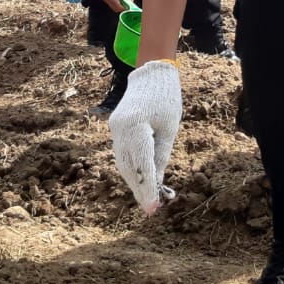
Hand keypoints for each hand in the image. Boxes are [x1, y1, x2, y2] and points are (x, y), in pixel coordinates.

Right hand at [109, 60, 182, 214]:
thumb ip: (161, 157)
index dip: (147, 189)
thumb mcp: (169, 129)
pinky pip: (121, 154)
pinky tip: (140, 181)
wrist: (150, 73)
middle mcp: (120, 129)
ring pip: (122, 163)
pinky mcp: (115, 128)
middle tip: (151, 210)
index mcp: (135, 127)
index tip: (153, 208)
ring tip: (148, 200)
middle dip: (139, 190)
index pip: (141, 165)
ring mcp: (114, 129)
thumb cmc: (166, 99)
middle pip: (128, 168)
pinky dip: (131, 169)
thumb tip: (157, 184)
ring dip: (134, 182)